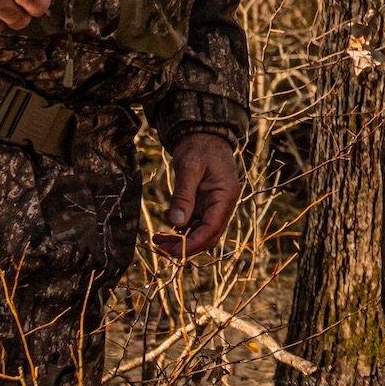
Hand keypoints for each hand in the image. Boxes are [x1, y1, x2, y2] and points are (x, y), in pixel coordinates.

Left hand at [155, 131, 244, 258]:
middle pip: (208, 235)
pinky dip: (181, 229)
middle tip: (161, 249)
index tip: (173, 251)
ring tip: (158, 240)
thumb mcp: (189, 168)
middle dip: (186, 246)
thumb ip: (183, 196)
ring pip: (201, 232)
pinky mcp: (205, 204)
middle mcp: (224, 204)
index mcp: (226, 196)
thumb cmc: (199, 147)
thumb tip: (175, 223)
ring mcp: (215, 205)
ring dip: (182, 239)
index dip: (193, 243)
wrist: (203, 134)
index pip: (212, 228)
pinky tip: (166, 224)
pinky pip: (195, 223)